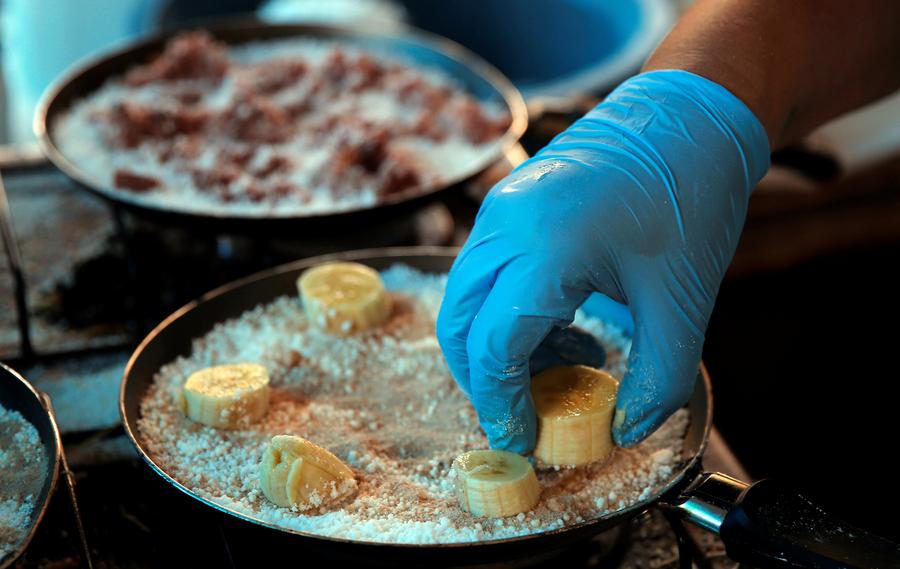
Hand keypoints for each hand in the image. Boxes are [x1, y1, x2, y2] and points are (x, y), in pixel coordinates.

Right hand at [436, 70, 769, 452]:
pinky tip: (552, 326)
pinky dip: (499, 311)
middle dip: (480, 381)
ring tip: (546, 371)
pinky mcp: (506, 203)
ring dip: (487, 346)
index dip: (501, 405)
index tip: (522, 441)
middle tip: (521, 415)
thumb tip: (624, 429)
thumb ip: (658, 377)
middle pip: (458, 325)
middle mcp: (506, 225)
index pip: (493, 347)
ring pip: (461, 298)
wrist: (688, 116)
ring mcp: (500, 208)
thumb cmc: (691, 197)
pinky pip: (481, 271)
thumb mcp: (683, 299)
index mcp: (547, 247)